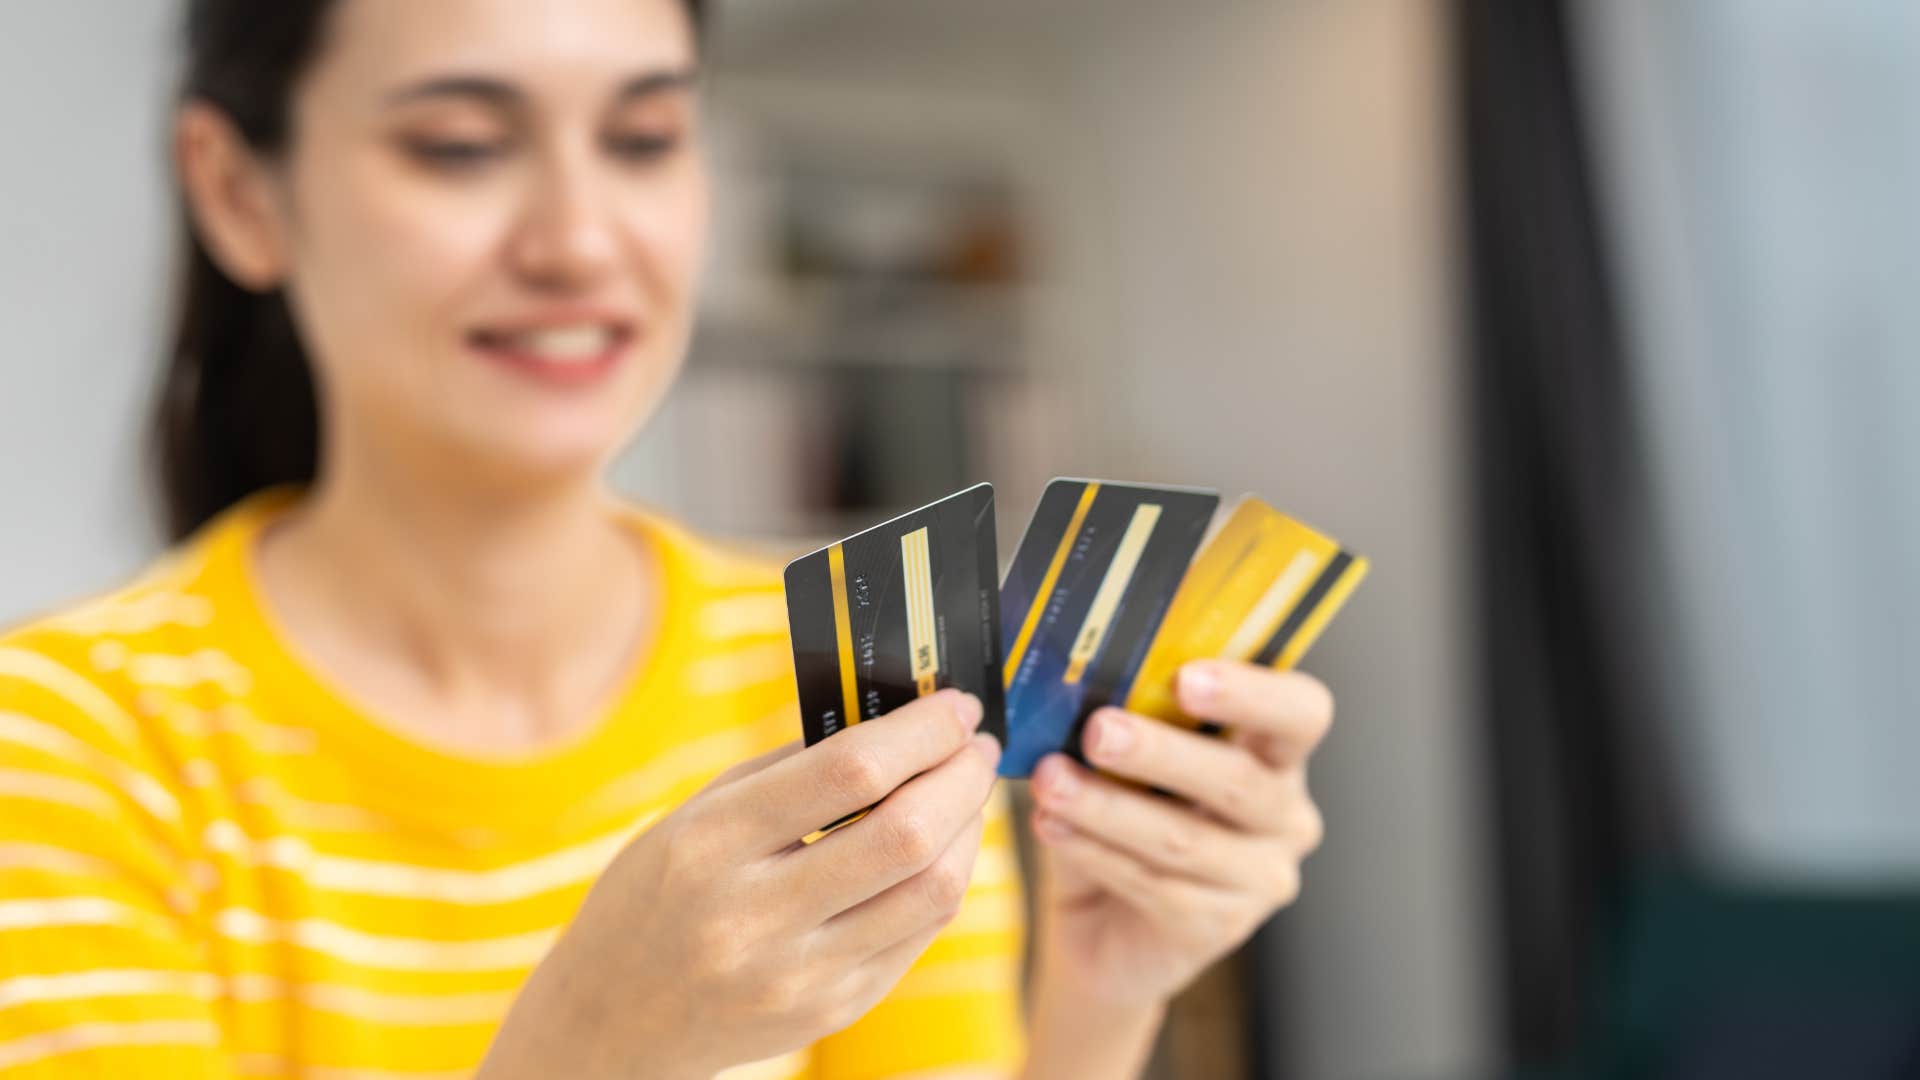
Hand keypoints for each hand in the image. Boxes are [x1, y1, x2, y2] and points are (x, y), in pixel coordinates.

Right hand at [479, 689, 1002, 1079]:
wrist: (610, 1023)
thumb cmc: (652, 899)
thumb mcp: (693, 818)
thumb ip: (786, 771)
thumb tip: (891, 720)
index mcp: (711, 845)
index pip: (849, 772)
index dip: (922, 730)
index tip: (956, 704)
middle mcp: (754, 917)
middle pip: (907, 834)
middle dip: (962, 776)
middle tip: (976, 745)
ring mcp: (798, 976)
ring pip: (933, 893)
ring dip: (969, 830)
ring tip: (966, 794)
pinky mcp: (830, 1011)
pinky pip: (917, 936)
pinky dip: (943, 881)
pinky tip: (941, 849)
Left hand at [1027, 661, 1330, 1009]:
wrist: (1103, 928)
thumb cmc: (1122, 818)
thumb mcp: (1126, 763)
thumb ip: (1124, 724)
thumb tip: (1073, 688)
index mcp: (1276, 753)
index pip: (1301, 712)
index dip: (1252, 693)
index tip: (1187, 678)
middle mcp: (1286, 815)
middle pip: (1237, 779)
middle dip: (1160, 751)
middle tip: (1098, 730)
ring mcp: (1261, 878)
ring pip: (1183, 838)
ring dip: (1108, 806)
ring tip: (1052, 782)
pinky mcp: (1221, 927)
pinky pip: (1154, 885)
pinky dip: (1094, 851)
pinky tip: (1051, 826)